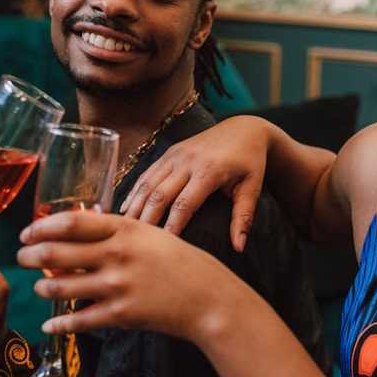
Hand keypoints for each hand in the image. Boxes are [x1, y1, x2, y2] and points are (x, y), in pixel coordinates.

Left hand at [18, 211, 259, 344]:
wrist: (209, 297)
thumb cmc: (180, 262)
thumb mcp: (150, 234)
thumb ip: (116, 230)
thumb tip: (79, 226)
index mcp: (124, 229)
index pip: (70, 222)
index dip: (41, 227)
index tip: (27, 233)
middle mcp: (117, 255)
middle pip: (57, 252)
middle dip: (31, 256)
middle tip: (22, 259)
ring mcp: (118, 286)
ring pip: (62, 286)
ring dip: (43, 288)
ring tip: (39, 287)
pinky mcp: (121, 315)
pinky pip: (79, 320)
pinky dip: (59, 323)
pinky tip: (49, 324)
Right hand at [119, 115, 272, 250]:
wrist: (243, 129)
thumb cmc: (250, 163)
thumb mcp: (252, 188)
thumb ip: (243, 218)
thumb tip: (238, 248)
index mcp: (209, 171)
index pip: (184, 204)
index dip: (171, 226)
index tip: (163, 246)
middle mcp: (188, 161)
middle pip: (159, 194)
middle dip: (146, 220)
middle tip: (135, 243)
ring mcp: (175, 155)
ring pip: (148, 183)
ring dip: (134, 207)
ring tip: (124, 230)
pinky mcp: (169, 152)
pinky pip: (147, 174)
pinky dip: (134, 192)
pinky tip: (125, 210)